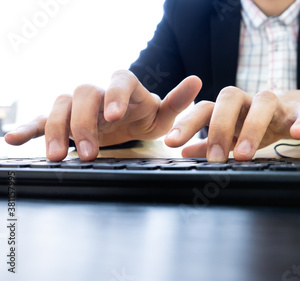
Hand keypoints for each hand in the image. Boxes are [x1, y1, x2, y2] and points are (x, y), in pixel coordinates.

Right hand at [4, 70, 201, 160]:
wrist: (127, 122)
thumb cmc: (146, 116)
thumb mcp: (164, 113)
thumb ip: (177, 100)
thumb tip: (197, 80)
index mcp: (126, 86)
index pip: (120, 79)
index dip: (115, 95)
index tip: (114, 116)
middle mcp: (99, 92)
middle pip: (83, 94)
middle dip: (83, 123)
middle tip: (88, 153)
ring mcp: (78, 105)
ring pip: (59, 105)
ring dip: (55, 130)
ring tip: (56, 156)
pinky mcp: (62, 120)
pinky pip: (40, 118)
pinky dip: (27, 127)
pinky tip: (13, 139)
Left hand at [164, 87, 299, 161]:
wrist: (298, 111)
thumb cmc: (259, 123)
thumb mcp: (234, 134)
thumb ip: (211, 141)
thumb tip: (184, 152)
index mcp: (230, 107)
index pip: (204, 108)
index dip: (187, 123)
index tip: (172, 143)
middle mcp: (249, 100)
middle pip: (229, 98)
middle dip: (219, 127)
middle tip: (215, 158)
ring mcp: (277, 104)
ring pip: (264, 102)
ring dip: (253, 127)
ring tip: (245, 155)